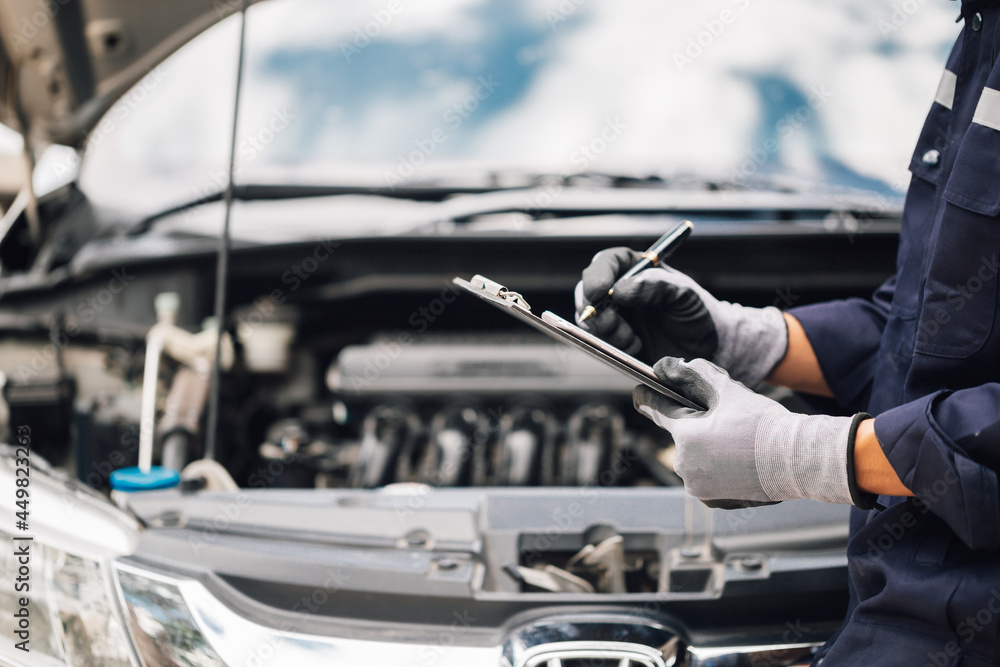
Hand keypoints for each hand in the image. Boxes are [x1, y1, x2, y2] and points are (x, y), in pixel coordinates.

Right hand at [575, 247, 787, 387]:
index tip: (599, 291)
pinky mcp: (614, 340)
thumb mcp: (684, 295)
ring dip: (605, 331)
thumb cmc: (699, 314)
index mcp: (637, 270)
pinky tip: (634, 347)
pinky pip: (598, 341)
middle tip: (612, 323)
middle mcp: (621, 290)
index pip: (607, 263)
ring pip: (589, 318)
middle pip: (588, 290)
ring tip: (632, 340)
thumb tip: (621, 289)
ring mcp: (615, 315)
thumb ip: (656, 286)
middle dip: (594, 308)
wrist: (708, 349)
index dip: (598, 274)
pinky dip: (611, 346)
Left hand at [633, 356, 866, 508]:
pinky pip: (707, 478)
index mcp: (685, 435)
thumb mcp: (726, 390)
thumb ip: (692, 374)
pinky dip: (718, 469)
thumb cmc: (763, 425)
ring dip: (707, 448)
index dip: (649, 396)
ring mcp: (698, 487)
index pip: (655, 409)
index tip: (641, 392)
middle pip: (681, 434)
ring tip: (737, 442)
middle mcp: (684, 465)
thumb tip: (665, 367)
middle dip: (696, 424)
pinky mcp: (713, 501)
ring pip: (694, 457)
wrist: (798, 461)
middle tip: (725, 419)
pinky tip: (740, 462)